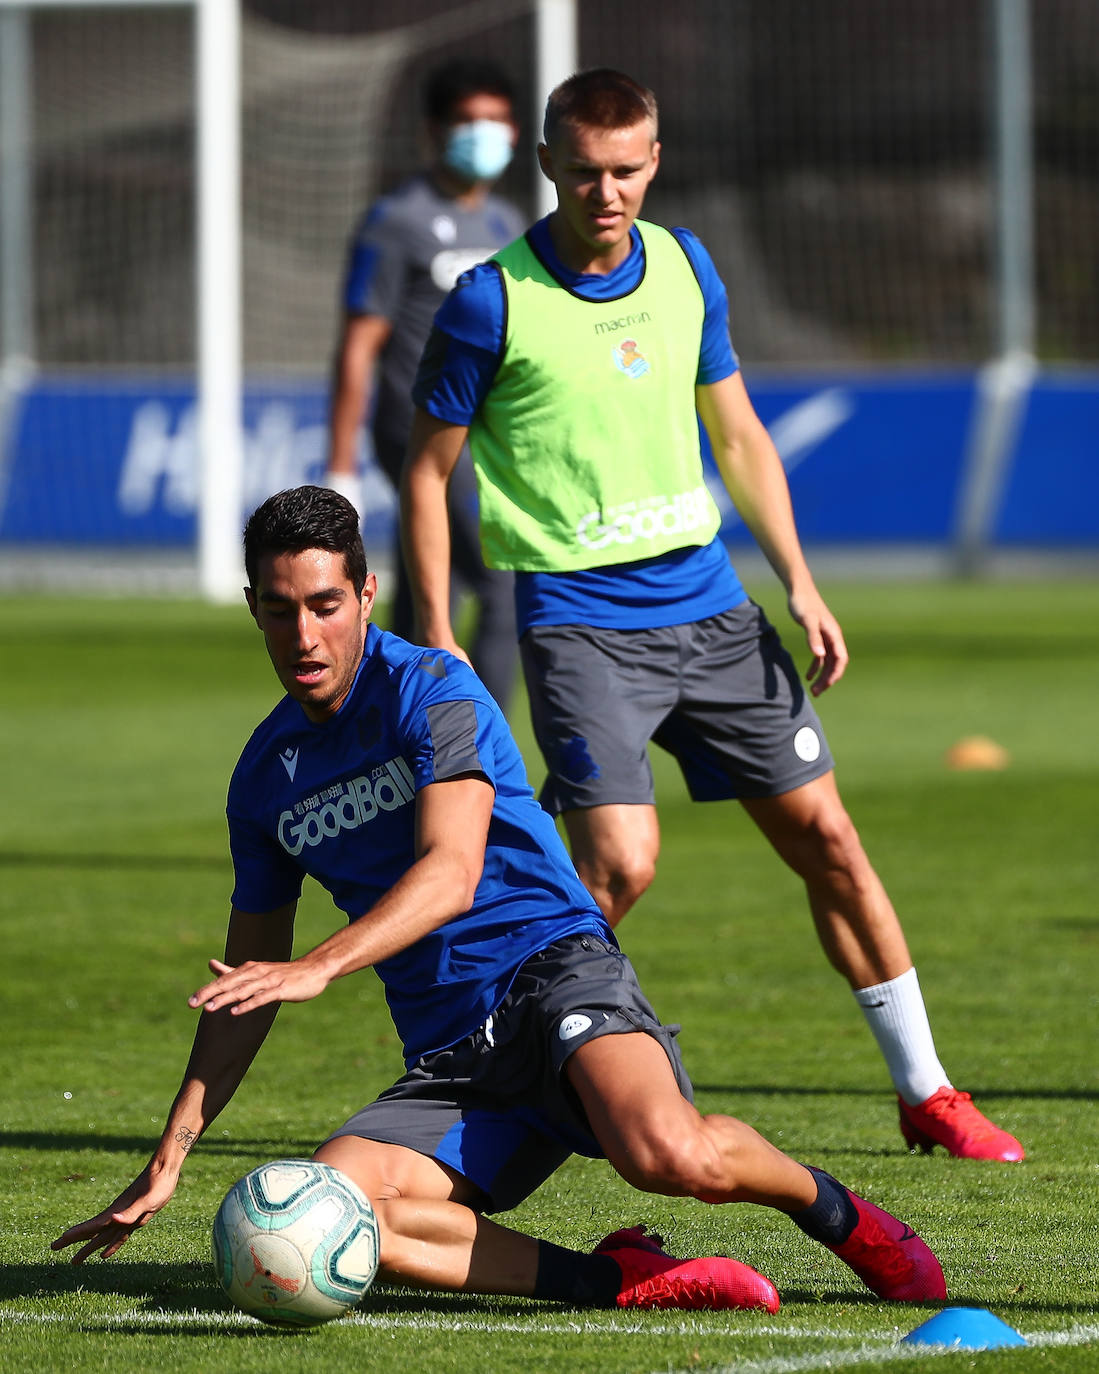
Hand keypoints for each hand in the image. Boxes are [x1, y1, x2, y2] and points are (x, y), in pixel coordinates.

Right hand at [51, 1162, 177, 1263]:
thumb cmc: (157, 1184)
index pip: (91, 1226)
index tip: (58, 1242)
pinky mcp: (135, 1218)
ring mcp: (124, 1217)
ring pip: (102, 1238)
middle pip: (90, 1232)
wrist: (166, 1170)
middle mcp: (116, 1216)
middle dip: (72, 1241)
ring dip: (88, 1248)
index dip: (74, 1235)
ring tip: (74, 1261)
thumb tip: (112, 1219)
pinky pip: (118, 1236)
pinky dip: (110, 1246)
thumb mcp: (147, 1200)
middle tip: (53, 1248)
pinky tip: (104, 1255)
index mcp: (115, 1212)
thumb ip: (131, 1211)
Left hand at [189, 957, 329, 1015]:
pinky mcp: (280, 990)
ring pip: (243, 991)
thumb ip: (232, 970)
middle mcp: (256, 973)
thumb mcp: (255, 970)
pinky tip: (236, 1011)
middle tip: (192, 1004)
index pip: (224, 980)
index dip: (207, 990)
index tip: (190, 1001)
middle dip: (210, 994)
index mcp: (249, 969)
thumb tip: (211, 964)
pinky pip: (261, 998)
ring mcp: (268, 981)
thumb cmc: (283, 973)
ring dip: (225, 999)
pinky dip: (248, 1004)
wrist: (313, 969)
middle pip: (229, 984)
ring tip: (209, 1008)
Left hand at [788, 588, 848, 695]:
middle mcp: (833, 638)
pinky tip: (807, 676)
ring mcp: (826, 638)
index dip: (835, 673)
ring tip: (813, 690)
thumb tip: (819, 656)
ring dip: (822, 676)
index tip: (826, 685)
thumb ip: (813, 637)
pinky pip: (820, 657)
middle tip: (816, 693)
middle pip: (835, 664)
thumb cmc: (803, 604)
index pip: (840, 659)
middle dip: (828, 679)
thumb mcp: (807, 620)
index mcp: (834, 635)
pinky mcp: (818, 637)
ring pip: (828, 662)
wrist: (799, 590)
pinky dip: (815, 667)